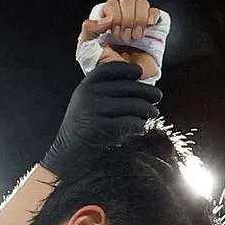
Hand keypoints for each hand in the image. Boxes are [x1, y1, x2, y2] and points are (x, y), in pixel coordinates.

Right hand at [40, 61, 161, 177]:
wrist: (67, 155)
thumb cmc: (83, 129)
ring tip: (153, 114)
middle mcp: (89, 94)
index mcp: (86, 86)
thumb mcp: (86, 104)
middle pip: (128, 87)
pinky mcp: (102, 127)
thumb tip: (138, 85)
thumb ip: (105, 92)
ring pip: (133, 105)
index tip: (140, 73)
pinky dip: (140, 126)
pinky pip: (131, 123)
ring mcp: (94, 110)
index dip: (127, 69)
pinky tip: (141, 129)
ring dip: (147, 110)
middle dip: (147, 92)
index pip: (110, 69)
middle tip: (157, 97)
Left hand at [79, 0, 161, 79]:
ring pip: (140, 4)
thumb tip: (107, 18)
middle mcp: (122, 22)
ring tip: (136, 37)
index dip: (114, 16)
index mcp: (106, 24)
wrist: (125, 85)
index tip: (113, 34)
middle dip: (125, 20)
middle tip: (125, 38)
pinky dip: (152, 16)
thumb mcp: (88, 51)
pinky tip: (147, 28)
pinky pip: (155, 12)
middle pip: (126, 1)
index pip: (111, 4)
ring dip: (138, 20)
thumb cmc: (106, 72)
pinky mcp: (153, 32)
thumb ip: (88, 29)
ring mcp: (138, 26)